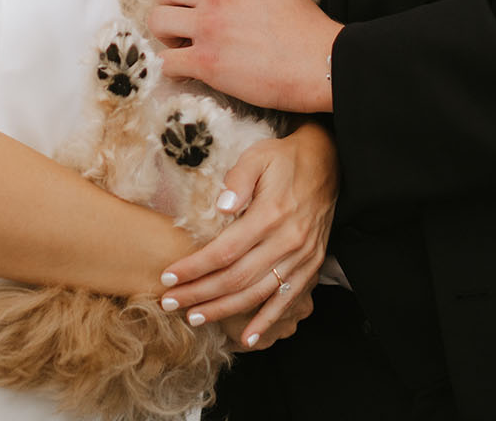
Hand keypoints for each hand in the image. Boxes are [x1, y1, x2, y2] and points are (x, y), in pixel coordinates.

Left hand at [150, 0, 340, 112]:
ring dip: (167, 35)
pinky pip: (165, 61)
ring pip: (157, 21)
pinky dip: (173, 67)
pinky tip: (189, 68)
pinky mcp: (207, 63)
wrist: (320, 63)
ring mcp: (209, 29)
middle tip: (186, 19)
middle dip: (170, 3)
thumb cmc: (302, 24)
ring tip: (184, 44)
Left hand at [157, 123, 336, 347]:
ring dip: (224, 311)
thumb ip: (238, 179)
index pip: (225, 250)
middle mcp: (288, 241)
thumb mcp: (258, 157)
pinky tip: (247, 339)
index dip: (194, 267)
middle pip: (236, 278)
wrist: (328, 164)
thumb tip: (220, 206)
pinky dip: (267, 322)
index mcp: (271, 214)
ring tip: (195, 318)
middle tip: (170, 303)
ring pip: (258, 294)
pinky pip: (287, 301)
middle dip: (199, 294)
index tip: (168, 276)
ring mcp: (302, 257)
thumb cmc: (284, 160)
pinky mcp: (311, 266)